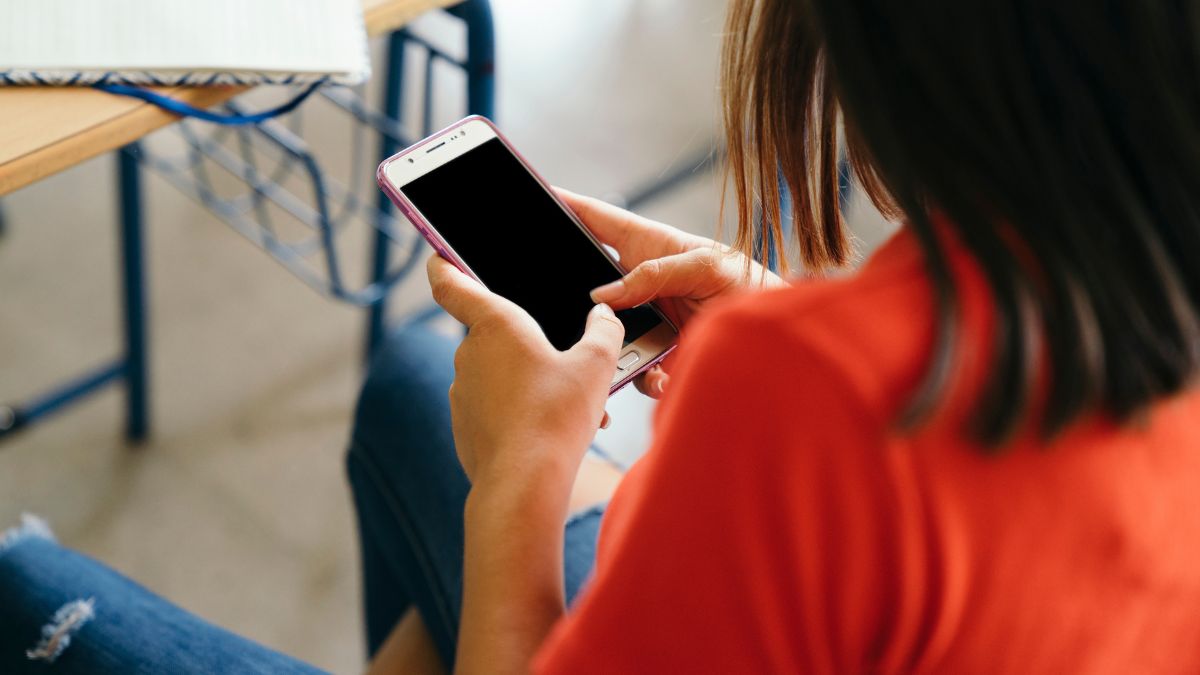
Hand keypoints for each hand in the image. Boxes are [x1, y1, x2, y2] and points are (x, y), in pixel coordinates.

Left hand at [427, 256, 623, 504]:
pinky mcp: (464, 426)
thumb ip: (604, 332)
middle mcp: (468, 354)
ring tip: (570, 406)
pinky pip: (493, 407)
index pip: (450, 282)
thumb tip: (604, 317)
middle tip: (566, 359)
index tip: (439, 255)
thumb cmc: (558, 417)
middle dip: (528, 343)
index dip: (442, 263)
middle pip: (493, 333)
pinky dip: (518, 411)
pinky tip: (550, 430)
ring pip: (498, 374)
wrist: (525, 484)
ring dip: (529, 381)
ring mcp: (461, 392)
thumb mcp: (597, 367)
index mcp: (495, 324)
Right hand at [557, 188, 786, 398]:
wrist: (774, 341)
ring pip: (602, 330)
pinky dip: (637, 378)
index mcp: (649, 245)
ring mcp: (644, 318)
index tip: (535, 197)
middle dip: (571, 291)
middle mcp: (640, 282)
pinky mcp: (652, 353)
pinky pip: (628, 368)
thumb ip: (656, 274)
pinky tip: (660, 379)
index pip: (597, 219)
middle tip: (550, 297)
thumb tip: (605, 296)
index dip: (566, 206)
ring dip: (605, 344)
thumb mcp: (707, 267)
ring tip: (620, 353)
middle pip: (589, 282)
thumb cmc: (750, 288)